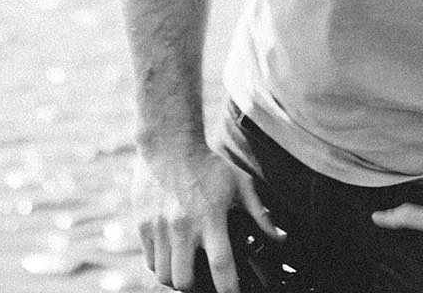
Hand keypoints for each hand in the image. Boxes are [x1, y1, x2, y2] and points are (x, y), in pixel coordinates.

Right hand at [133, 144, 284, 292]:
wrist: (168, 144)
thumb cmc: (208, 164)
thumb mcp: (239, 183)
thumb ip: (259, 213)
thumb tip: (280, 238)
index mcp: (211, 216)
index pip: (222, 265)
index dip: (229, 288)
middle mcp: (183, 226)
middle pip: (185, 281)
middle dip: (197, 289)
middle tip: (206, 283)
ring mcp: (160, 228)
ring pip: (164, 276)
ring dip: (178, 279)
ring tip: (189, 269)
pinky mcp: (143, 227)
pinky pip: (150, 262)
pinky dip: (162, 266)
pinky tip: (173, 256)